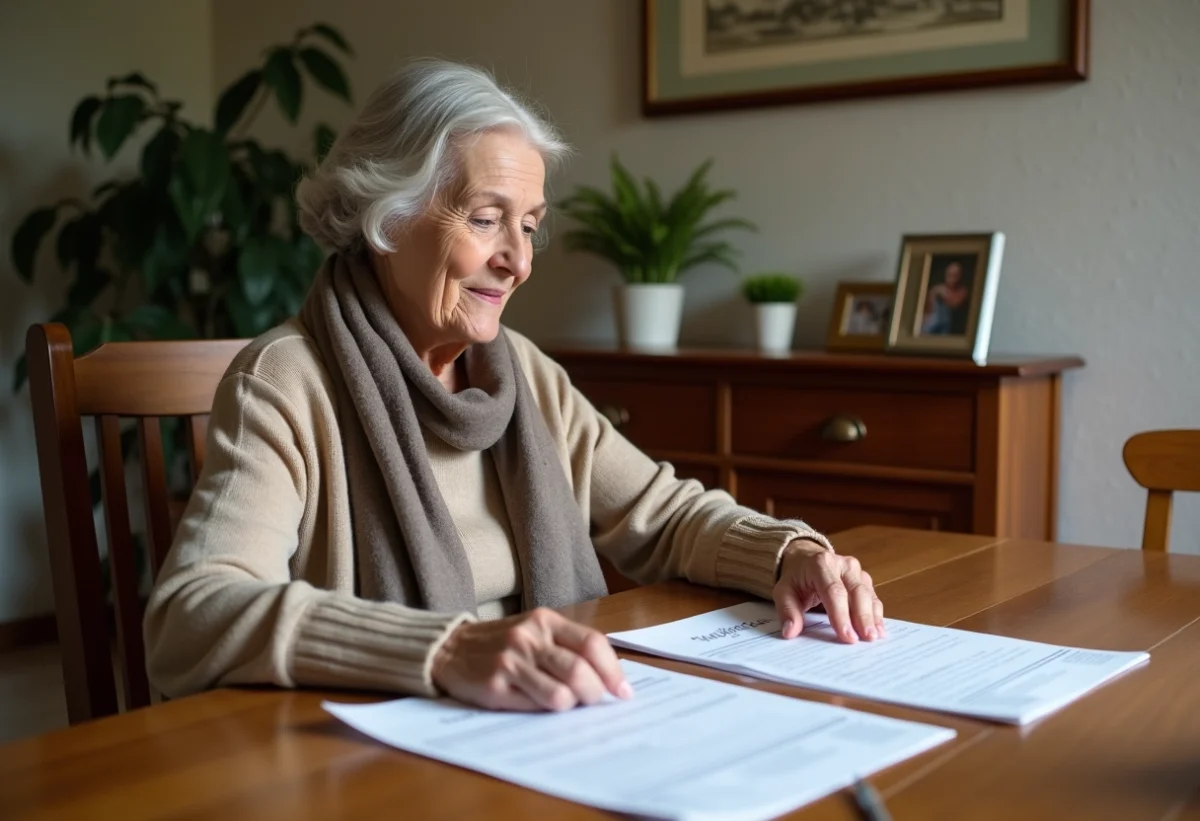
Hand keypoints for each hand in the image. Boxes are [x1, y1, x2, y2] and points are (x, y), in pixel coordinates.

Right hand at [431, 607, 632, 710]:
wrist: (449, 649)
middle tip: (595, 703)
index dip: (613, 671)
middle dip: (597, 694)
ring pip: (562, 694)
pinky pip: (537, 706)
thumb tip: (608, 678)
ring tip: (568, 705)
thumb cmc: (500, 643)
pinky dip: (546, 710)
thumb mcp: (534, 631)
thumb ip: (566, 647)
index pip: (593, 643)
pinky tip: (540, 705)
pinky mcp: (496, 686)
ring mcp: (512, 661)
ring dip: (573, 705)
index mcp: (545, 620)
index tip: (623, 691)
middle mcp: (530, 637)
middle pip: (581, 671)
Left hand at [773, 540, 883, 643]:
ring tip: (874, 637)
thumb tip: (790, 632)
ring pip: (868, 594)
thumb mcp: (784, 592)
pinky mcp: (863, 578)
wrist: (805, 559)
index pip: (833, 591)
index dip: (841, 615)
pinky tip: (878, 629)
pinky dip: (876, 614)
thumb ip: (787, 611)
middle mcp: (842, 564)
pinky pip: (873, 597)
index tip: (847, 636)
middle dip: (863, 617)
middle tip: (867, 639)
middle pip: (856, 592)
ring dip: (873, 617)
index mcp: (820, 564)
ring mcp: (855, 570)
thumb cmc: (796, 578)